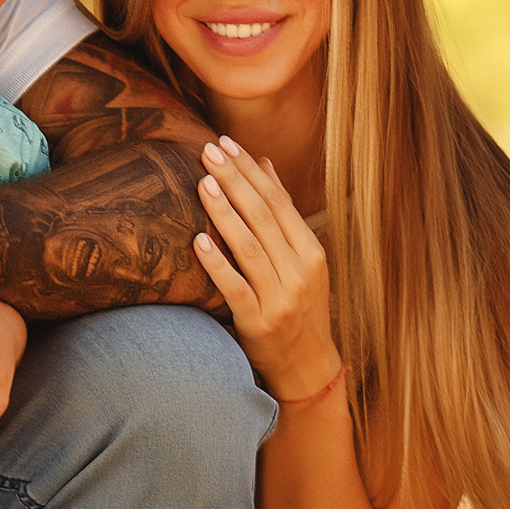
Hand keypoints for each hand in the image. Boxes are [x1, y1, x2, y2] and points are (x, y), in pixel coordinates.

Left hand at [194, 137, 340, 396]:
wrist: (307, 364)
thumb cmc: (300, 306)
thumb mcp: (301, 260)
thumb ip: (282, 215)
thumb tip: (265, 165)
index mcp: (311, 252)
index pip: (278, 202)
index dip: (251, 170)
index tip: (227, 143)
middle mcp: (300, 272)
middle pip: (263, 217)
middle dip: (235, 181)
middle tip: (208, 151)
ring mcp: (280, 298)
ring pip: (249, 247)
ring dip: (224, 213)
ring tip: (203, 182)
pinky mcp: (258, 323)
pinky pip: (235, 288)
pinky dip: (217, 263)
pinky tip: (198, 240)